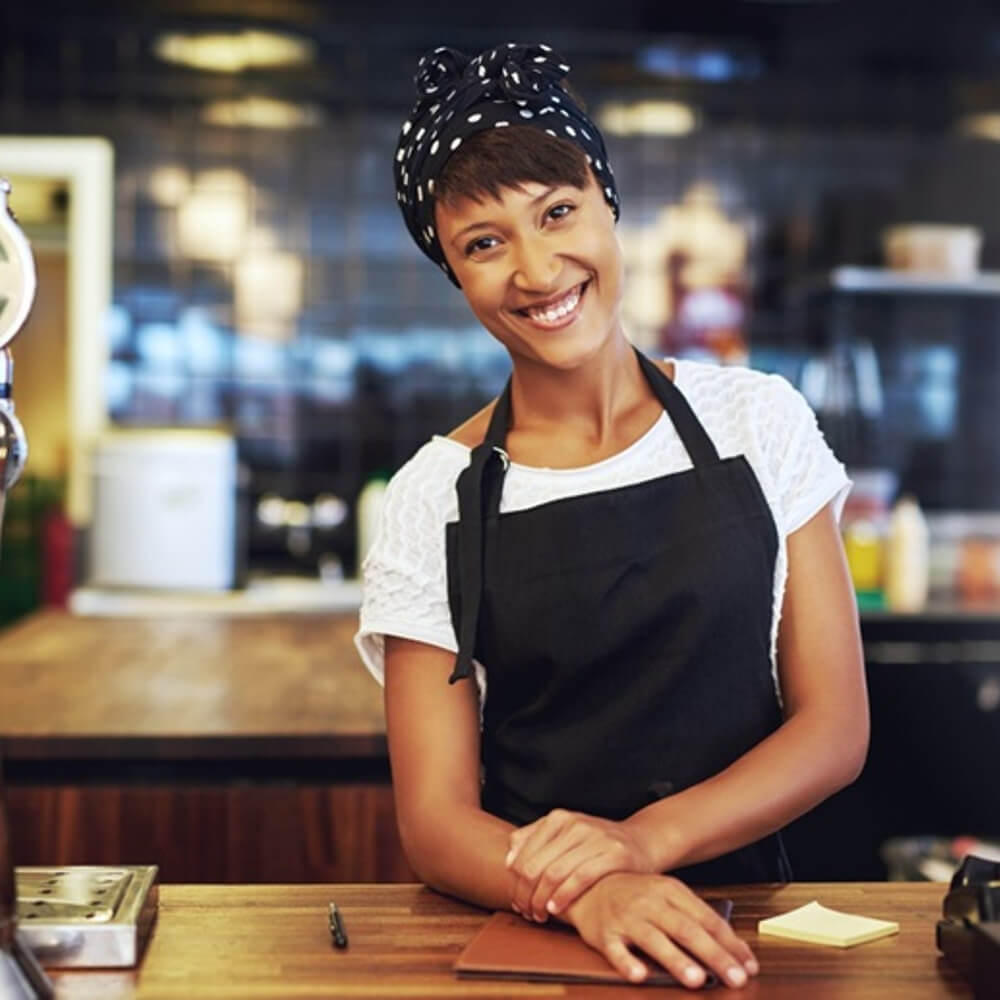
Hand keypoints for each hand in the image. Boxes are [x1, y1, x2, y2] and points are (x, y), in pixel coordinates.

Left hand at [505, 809, 656, 921]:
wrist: (641, 842)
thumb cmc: (596, 844)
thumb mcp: (565, 835)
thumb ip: (535, 841)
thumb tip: (508, 860)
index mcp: (558, 818)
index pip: (522, 854)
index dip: (514, 882)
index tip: (516, 901)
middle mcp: (574, 823)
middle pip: (535, 866)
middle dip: (525, 895)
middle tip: (526, 912)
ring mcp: (595, 837)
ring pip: (554, 873)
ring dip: (541, 900)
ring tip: (539, 914)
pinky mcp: (614, 853)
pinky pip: (581, 877)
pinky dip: (564, 896)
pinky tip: (556, 908)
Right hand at [565, 872, 758, 988]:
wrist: (588, 881)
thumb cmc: (635, 893)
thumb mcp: (666, 895)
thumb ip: (694, 918)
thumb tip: (731, 949)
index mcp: (670, 891)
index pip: (707, 919)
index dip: (730, 943)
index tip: (749, 966)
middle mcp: (650, 902)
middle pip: (686, 930)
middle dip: (714, 955)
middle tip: (735, 978)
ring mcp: (626, 918)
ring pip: (654, 940)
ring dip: (676, 960)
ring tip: (697, 979)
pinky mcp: (604, 933)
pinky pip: (616, 950)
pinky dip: (627, 963)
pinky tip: (640, 975)